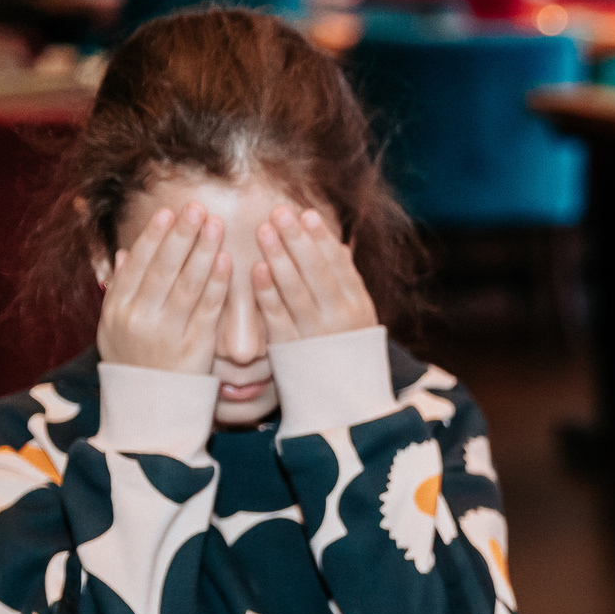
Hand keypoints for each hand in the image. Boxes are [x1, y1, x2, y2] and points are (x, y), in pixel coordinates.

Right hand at [97, 204, 228, 373]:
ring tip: (216, 226)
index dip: (154, 236)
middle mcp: (139, 319)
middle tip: (197, 208)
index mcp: (117, 310)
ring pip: (187, 285)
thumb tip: (122, 252)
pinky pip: (207, 311)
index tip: (169, 212)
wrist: (148, 413)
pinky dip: (218, 284)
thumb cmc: (135, 365)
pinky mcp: (194, 350)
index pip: (137, 265)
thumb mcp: (113, 329)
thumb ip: (119, 291)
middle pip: (162, 269)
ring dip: (203, 252)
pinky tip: (229, 261)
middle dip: (181, 236)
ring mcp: (166, 334)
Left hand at [252, 206, 378, 342]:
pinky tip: (256, 269)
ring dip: (279, 258)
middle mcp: (340, 318)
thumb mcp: (357, 315)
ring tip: (263, 231)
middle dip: (298, 241)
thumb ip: (345, 281)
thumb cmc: (345, 349)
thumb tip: (338, 243)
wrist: (344, 401)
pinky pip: (278, 318)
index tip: (305, 214)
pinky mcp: (292, 350)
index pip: (340, 265)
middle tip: (278, 212)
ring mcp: (316, 334)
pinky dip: (267, 294)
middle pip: (317, 273)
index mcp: (358, 305)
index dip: (322, 239)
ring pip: (296, 291)